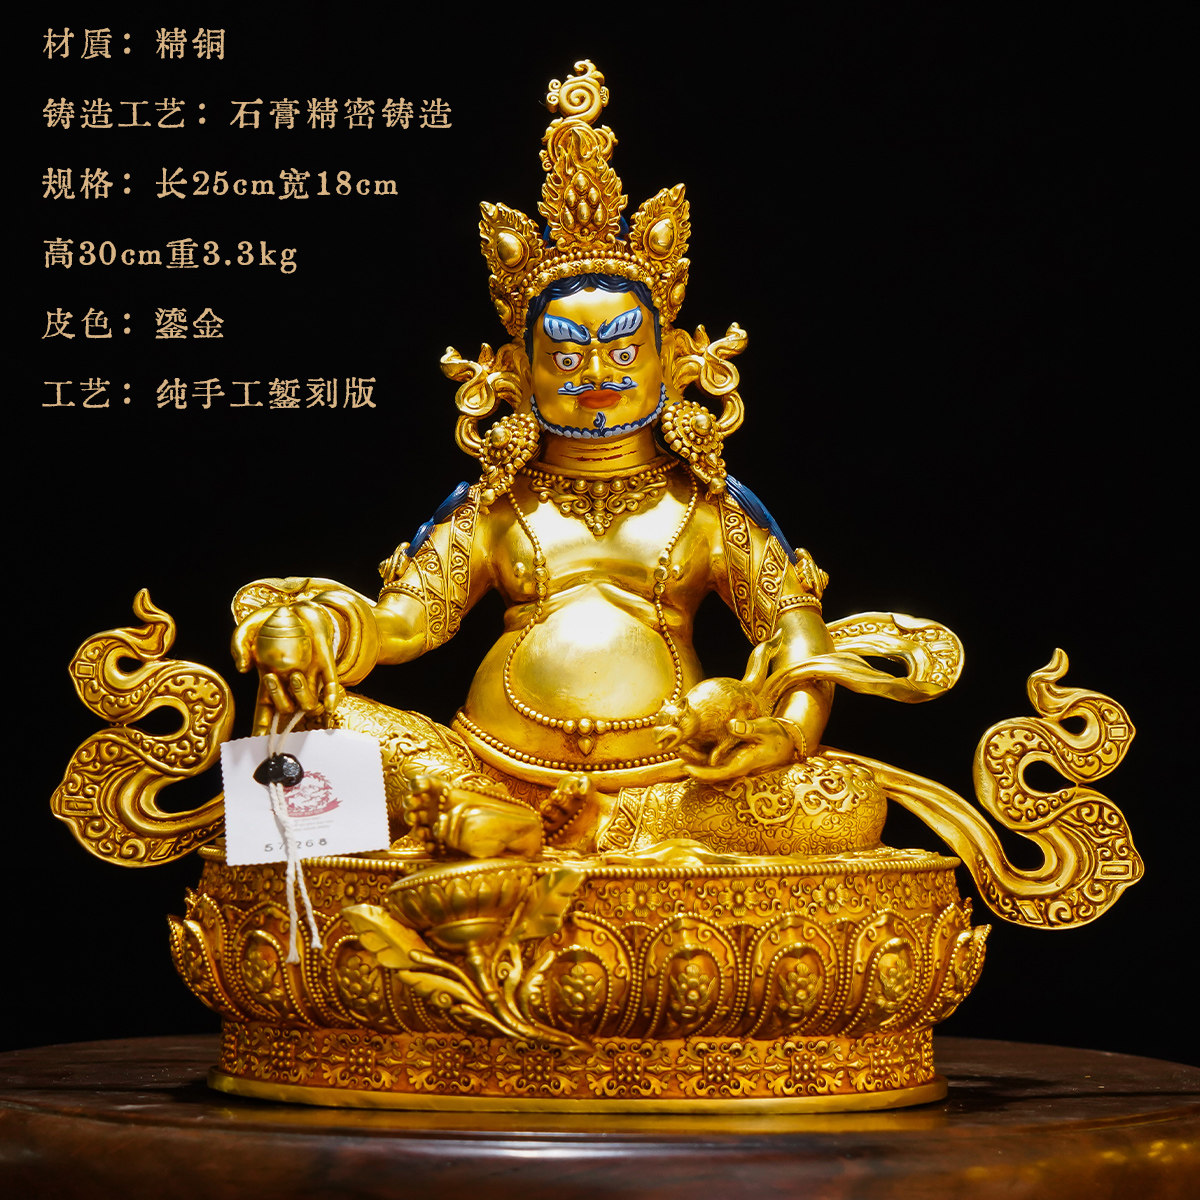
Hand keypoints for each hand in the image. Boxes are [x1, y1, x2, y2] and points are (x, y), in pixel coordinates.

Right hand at [231, 601, 343, 733]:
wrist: (294, 606)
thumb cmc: (268, 621)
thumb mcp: (246, 631)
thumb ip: (238, 647)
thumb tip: (242, 669)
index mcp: (268, 682)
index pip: (264, 711)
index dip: (262, 727)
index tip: (259, 741)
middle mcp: (289, 685)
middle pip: (286, 709)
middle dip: (279, 699)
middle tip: (271, 677)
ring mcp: (309, 678)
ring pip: (308, 704)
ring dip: (302, 696)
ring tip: (295, 674)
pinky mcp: (325, 668)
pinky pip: (331, 689)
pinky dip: (331, 698)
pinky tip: (330, 704)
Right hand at [402, 771, 543, 859]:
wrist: (504, 837)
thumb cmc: (499, 814)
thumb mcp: (496, 801)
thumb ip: (495, 793)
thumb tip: (500, 787)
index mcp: (448, 792)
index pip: (427, 784)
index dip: (420, 783)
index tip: (421, 786)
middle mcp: (438, 807)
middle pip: (415, 802)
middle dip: (411, 802)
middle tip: (414, 805)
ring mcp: (436, 825)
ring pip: (418, 823)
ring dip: (415, 823)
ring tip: (419, 826)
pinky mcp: (440, 843)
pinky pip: (428, 844)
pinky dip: (427, 843)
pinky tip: (430, 843)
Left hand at [679, 716, 796, 782]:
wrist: (785, 741)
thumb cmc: (776, 736)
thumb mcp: (766, 729)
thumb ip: (749, 728)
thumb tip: (732, 725)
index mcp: (743, 765)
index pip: (719, 774)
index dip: (702, 773)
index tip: (687, 767)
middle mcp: (733, 766)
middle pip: (707, 770)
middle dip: (691, 762)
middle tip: (677, 748)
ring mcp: (730, 762)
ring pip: (706, 763)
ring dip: (692, 755)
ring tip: (678, 742)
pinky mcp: (728, 755)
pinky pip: (710, 755)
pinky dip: (698, 748)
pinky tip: (689, 736)